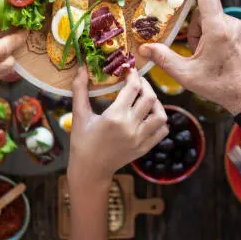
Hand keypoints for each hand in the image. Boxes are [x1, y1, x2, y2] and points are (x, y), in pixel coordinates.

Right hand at [68, 67, 167, 184]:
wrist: (90, 170)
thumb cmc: (82, 142)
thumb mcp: (79, 115)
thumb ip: (79, 90)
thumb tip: (81, 68)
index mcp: (114, 117)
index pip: (132, 88)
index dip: (133, 75)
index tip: (129, 70)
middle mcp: (130, 127)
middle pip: (150, 98)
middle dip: (145, 84)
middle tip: (137, 81)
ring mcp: (140, 139)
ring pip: (160, 115)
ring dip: (156, 103)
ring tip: (146, 98)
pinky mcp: (144, 148)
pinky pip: (162, 131)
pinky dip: (160, 121)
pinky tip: (149, 116)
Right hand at [138, 0, 240, 115]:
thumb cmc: (220, 86)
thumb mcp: (187, 75)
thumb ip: (164, 58)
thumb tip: (144, 48)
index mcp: (218, 29)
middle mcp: (235, 23)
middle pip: (207, 15)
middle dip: (197, 31)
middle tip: (198, 54)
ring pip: (219, 22)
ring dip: (210, 35)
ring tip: (212, 59)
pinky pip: (232, 28)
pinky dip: (224, 38)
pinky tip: (225, 57)